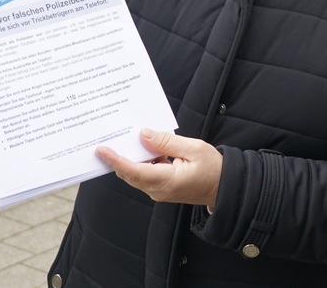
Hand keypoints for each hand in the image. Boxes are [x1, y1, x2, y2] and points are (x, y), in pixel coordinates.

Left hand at [97, 129, 223, 206]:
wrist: (225, 188)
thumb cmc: (214, 169)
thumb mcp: (194, 148)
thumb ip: (167, 142)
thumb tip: (144, 134)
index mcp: (167, 180)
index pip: (134, 171)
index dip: (116, 160)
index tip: (102, 150)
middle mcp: (159, 190)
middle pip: (130, 174)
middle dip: (117, 158)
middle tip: (106, 141)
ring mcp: (159, 192)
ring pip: (136, 175)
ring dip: (129, 159)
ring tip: (123, 141)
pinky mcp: (161, 189)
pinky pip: (144, 176)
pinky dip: (140, 162)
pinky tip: (143, 148)